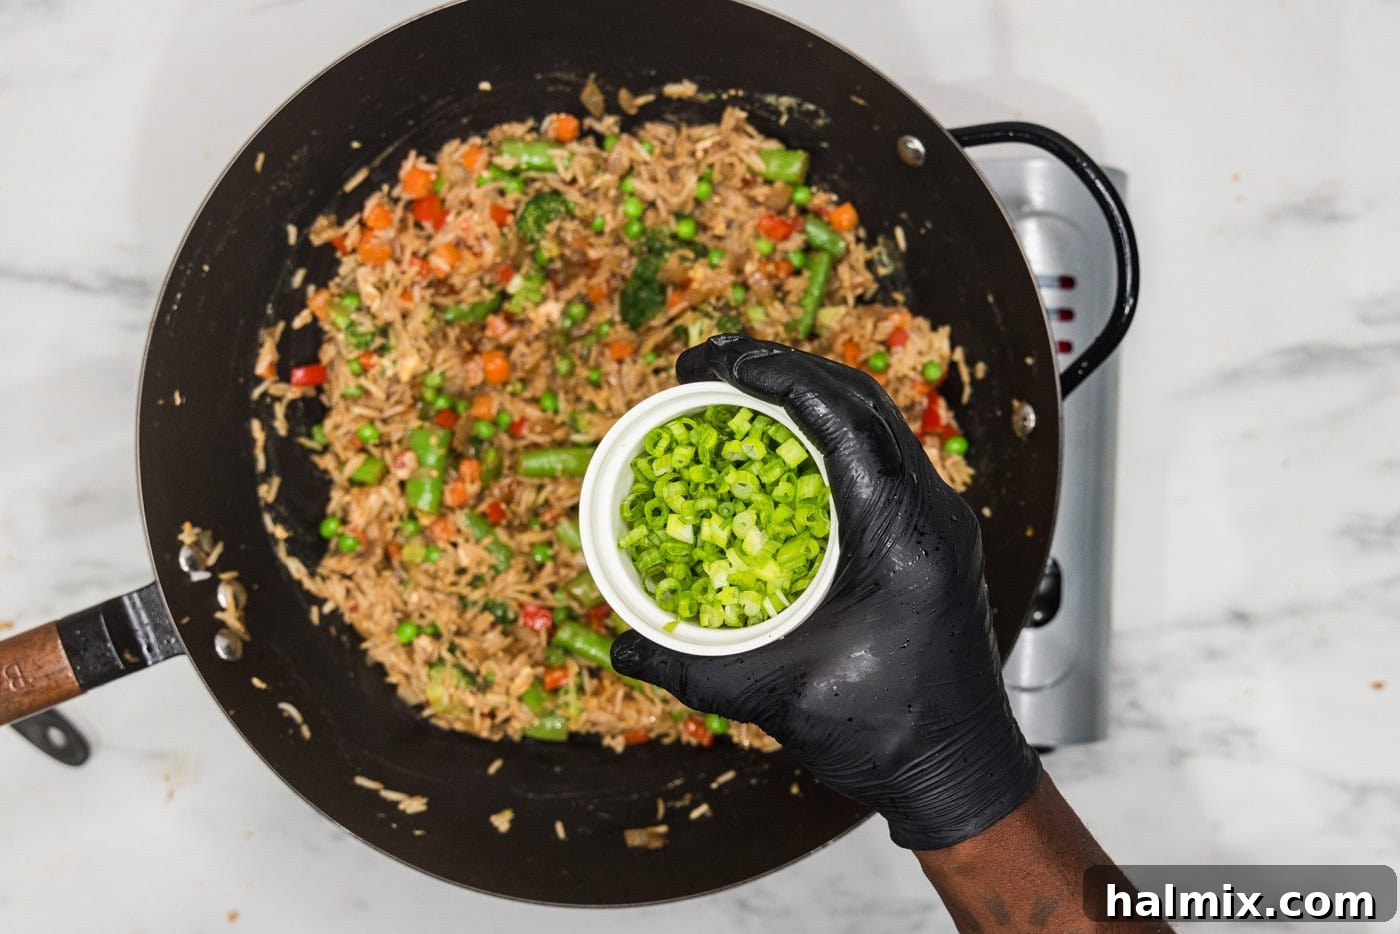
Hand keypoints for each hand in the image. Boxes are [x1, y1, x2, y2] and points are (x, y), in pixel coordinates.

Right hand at [611, 335, 1041, 848]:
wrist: (961, 772)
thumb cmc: (888, 737)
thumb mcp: (777, 697)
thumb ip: (692, 669)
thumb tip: (622, 645)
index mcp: (902, 535)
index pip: (842, 419)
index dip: (774, 374)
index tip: (712, 362)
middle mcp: (931, 512)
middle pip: (860, 402)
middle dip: (783, 368)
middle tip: (709, 363)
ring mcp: (937, 520)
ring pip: (875, 423)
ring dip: (807, 395)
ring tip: (737, 388)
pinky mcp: (931, 535)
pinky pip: (879, 457)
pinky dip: (826, 434)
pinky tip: (779, 447)